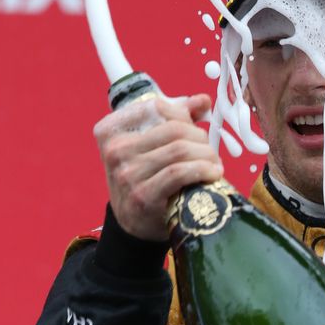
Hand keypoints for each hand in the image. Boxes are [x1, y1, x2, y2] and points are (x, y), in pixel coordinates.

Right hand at [93, 94, 222, 241]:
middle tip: (210, 150)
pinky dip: (203, 170)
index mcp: (110, 130)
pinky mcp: (143, 195)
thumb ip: (173, 119)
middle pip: (173, 129)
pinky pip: (180, 173)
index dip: (182, 113)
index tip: (195, 125)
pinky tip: (213, 174)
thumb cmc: (145, 178)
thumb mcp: (149, 146)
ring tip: (214, 163)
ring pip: (180, 150)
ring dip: (206, 155)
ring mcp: (127, 174)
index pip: (155, 107)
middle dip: (200, 137)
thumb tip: (202, 100)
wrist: (134, 224)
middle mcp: (115, 150)